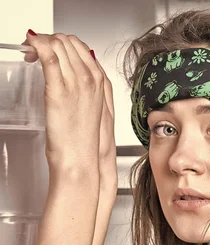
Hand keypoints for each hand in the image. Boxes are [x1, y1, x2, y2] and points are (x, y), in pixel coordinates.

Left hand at [21, 31, 116, 177]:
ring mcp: (75, 83)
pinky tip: (30, 48)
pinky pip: (48, 55)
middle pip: (68, 41)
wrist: (81, 161)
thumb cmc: (84, 143)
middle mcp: (89, 78)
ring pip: (57, 44)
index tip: (51, 49)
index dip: (62, 43)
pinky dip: (36, 45)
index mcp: (100, 82)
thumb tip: (78, 75)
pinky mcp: (58, 90)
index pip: (80, 47)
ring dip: (40, 41)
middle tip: (37, 49)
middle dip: (49, 39)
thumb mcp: (95, 113)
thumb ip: (90, 90)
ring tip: (32, 52)